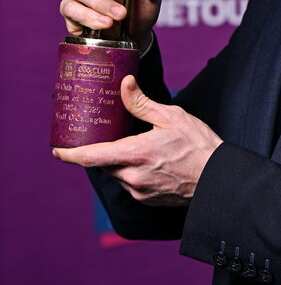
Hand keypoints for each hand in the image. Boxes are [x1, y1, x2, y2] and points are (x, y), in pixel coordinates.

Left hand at [52, 76, 222, 204]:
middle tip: (107, 135)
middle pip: (104, 163)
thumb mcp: (172, 117)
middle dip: (103, 151)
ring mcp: (139, 191)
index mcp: (134, 155)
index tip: (57, 150)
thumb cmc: (199, 146)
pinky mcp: (148, 200)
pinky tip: (152, 162)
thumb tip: (124, 84)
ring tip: (137, 146)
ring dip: (121, 161)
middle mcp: (132, 177)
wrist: (219, 179)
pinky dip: (134, 172)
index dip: (69, 154)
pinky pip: (132, 184)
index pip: (90, 157)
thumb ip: (142, 103)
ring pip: (118, 173)